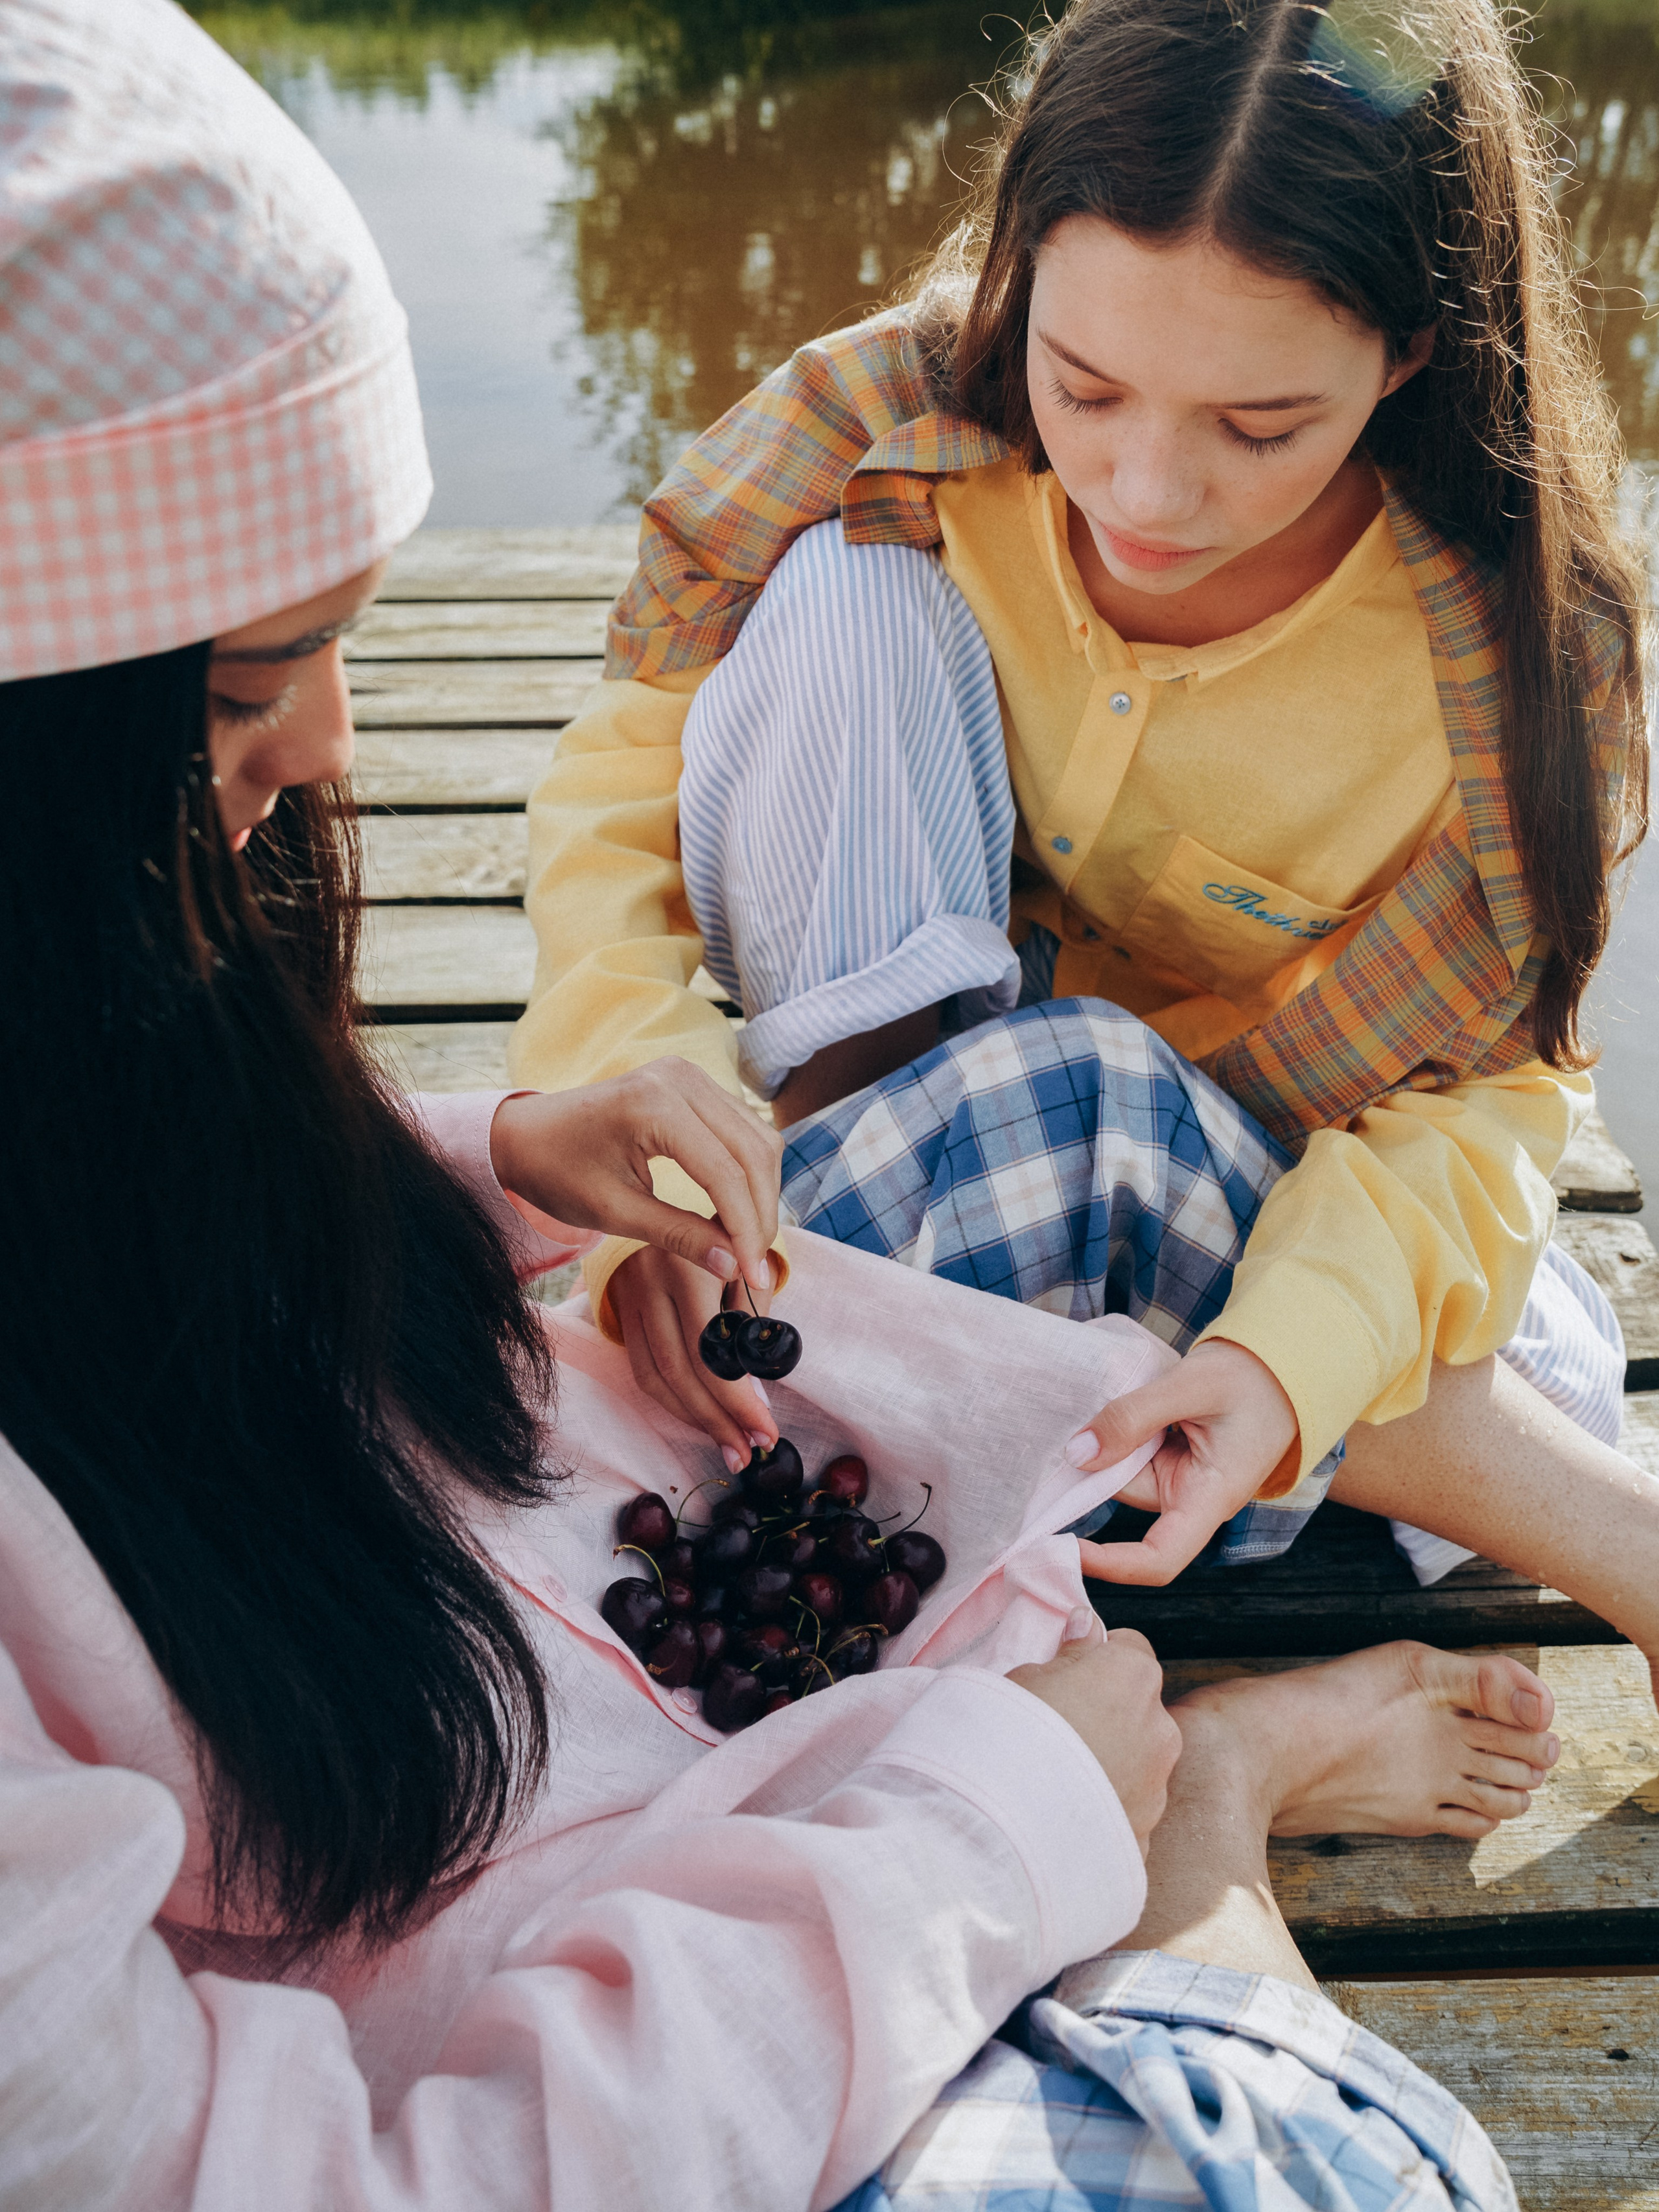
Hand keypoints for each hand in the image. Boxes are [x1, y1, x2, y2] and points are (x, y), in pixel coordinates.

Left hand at [489, 1060, 781, 1296]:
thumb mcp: (614, 1212)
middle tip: (755, 1268)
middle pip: (753, 1152)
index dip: (745, 1230)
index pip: (725, 1173)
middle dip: (761, 1215)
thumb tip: (734, 1267)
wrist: (528, 1134)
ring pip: (758, 1139)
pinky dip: (749, 1172)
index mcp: (653, 1104)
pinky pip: (744, 1129)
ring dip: (762, 1193)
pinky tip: (737, 1209)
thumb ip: (678, 1236)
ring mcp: (691, 1075)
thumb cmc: (558, 1172)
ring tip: (747, 1243)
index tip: (753, 1278)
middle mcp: (681, 1079)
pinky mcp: (695, 1084)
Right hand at [609, 1246, 777, 1473]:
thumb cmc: (733, 1242)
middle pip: (681, 1368)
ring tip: (731, 1448)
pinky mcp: (620, 1309)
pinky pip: (642, 1370)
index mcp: (690, 1260)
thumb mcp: (752, 1268)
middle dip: (719, 1418)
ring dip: (696, 1420)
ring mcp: (630, 1294)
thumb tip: (757, 1394)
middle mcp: (652, 1276)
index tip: (767, 1430)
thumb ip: (756, 1322)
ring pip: (656, 1376)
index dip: (738, 1397)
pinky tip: (701, 1421)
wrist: (681, 1202)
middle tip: (749, 1451)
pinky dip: (672, 1402)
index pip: (711, 1347)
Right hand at [1009, 1624, 1179, 1855]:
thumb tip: (1086, 1630)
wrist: (1008, 1827)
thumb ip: (1068, 1654)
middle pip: (1139, 1707)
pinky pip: (1128, 1807)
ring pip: (1139, 1760)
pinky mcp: (1148, 1831)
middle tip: (1060, 1728)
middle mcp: (1159, 1727)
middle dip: (1109, 1712)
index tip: (1070, 1673)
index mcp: (1131, 1676)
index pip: (1130, 1647)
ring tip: (1060, 1777)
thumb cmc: (1010, 1737)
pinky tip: (1067, 1814)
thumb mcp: (1025, 1677)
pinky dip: (1107, 1807)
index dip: (1099, 1658)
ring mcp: (1158, 1784)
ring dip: (1112, 1762)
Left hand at [1068, 1339, 1298, 1587]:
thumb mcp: (1191, 1386)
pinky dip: (1122, 1430)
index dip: (1108, 1563)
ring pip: (1123, 1468)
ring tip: (1135, 1391)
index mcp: (1210, 1498)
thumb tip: (1077, 1454)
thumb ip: (1133, 1417)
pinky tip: (1134, 1400)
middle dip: (1102, 1456)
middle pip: (1125, 1493)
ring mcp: (1181, 1480)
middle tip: (1101, 1404)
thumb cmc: (1253, 1377)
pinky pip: (1131, 1453)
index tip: (1063, 1547)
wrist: (1280, 1364)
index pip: (1157, 1558)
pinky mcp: (1172, 1462)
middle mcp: (1192, 1499)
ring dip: (1114, 1435)